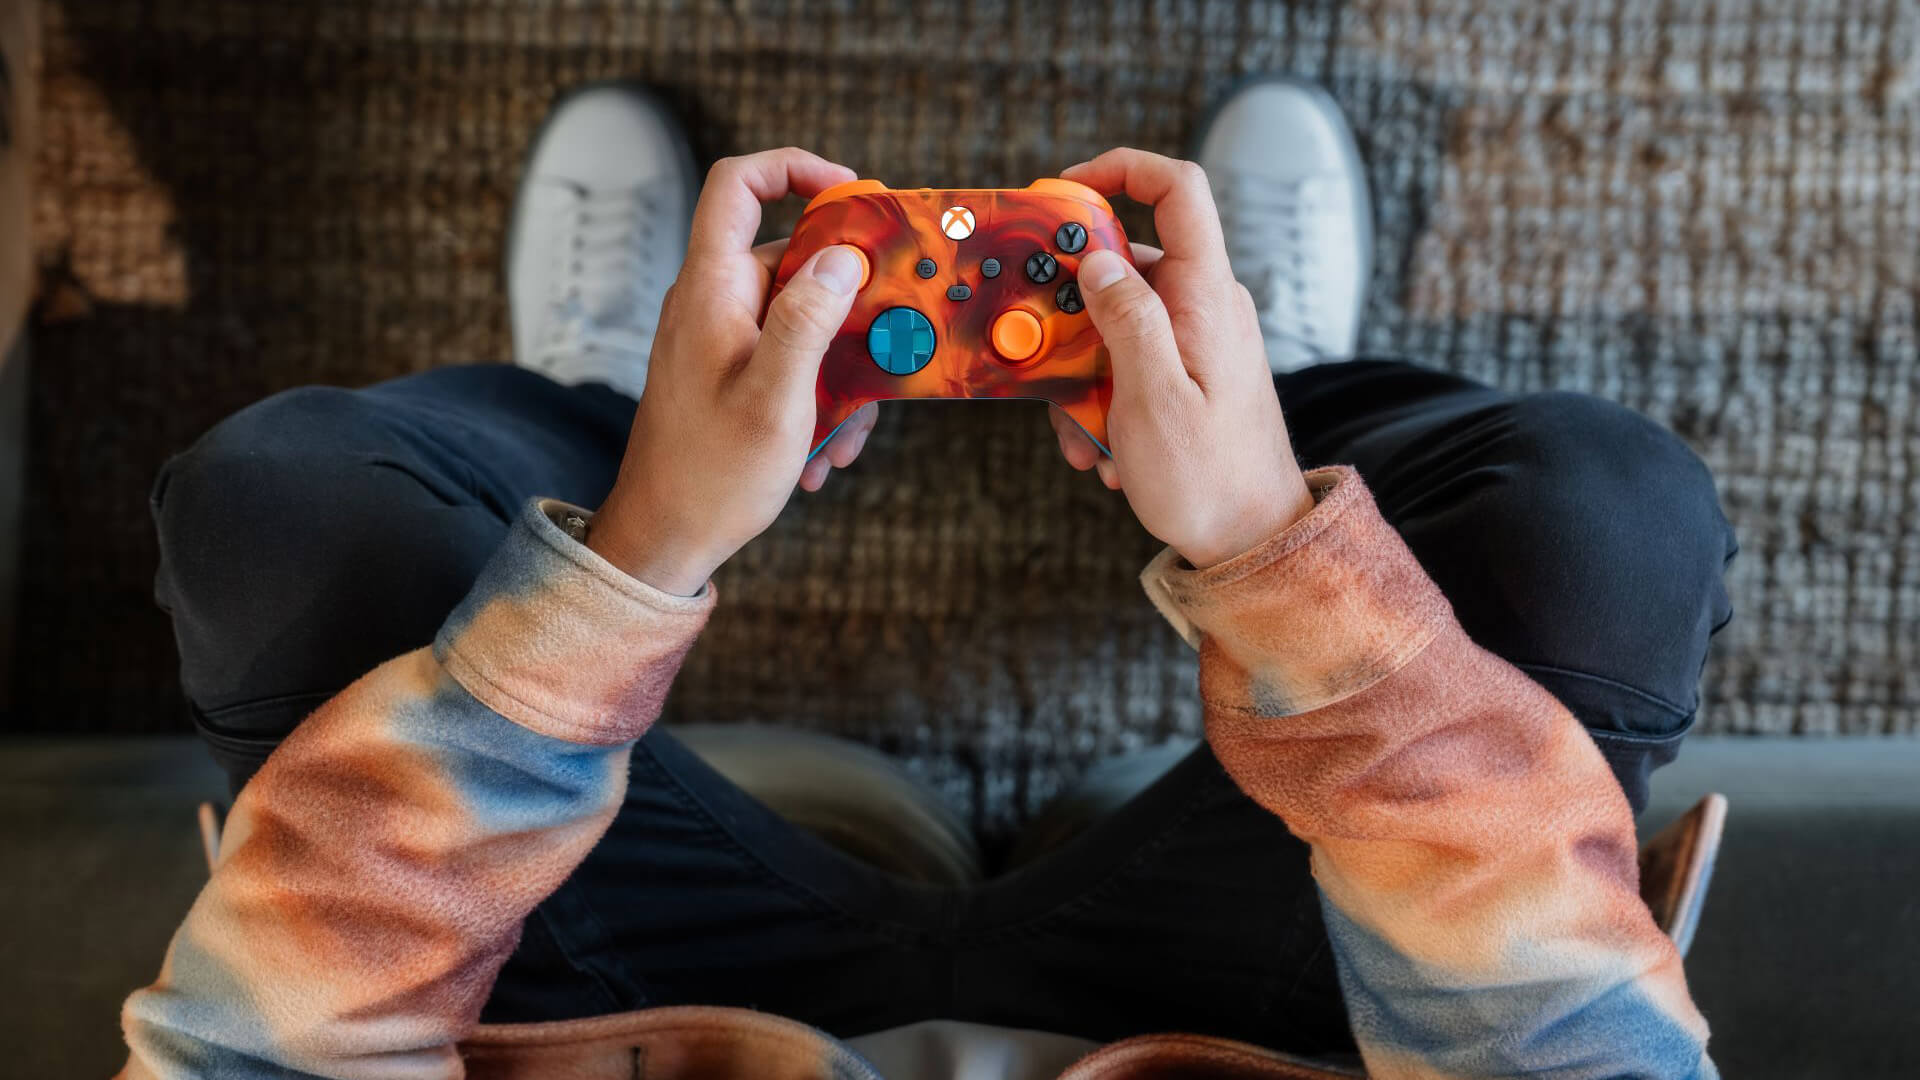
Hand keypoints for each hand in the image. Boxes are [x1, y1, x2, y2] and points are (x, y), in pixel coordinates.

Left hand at [587, 148, 879, 594]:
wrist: (661, 542)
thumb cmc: (710, 476)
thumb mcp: (777, 398)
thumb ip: (809, 319)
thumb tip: (842, 257)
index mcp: (711, 290)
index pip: (738, 185)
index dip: (795, 170)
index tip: (856, 195)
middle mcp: (711, 303)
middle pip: (794, 261)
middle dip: (849, 310)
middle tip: (886, 352)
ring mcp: (719, 339)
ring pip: (803, 322)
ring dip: (839, 373)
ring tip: (845, 436)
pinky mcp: (729, 374)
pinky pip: (789, 362)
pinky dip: (817, 401)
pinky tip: (823, 455)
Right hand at [1049, 149, 1314, 567]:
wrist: (1254, 543)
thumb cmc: (1210, 480)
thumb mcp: (1152, 399)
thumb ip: (1125, 318)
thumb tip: (1096, 258)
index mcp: (1206, 296)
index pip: (1178, 190)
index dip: (1122, 169)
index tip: (1064, 190)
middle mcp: (1207, 305)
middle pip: (1125, 263)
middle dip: (1071, 312)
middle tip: (1041, 357)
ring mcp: (1200, 338)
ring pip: (1117, 321)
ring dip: (1082, 374)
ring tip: (1083, 435)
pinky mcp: (1191, 371)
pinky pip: (1132, 360)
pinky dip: (1104, 398)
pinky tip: (1103, 450)